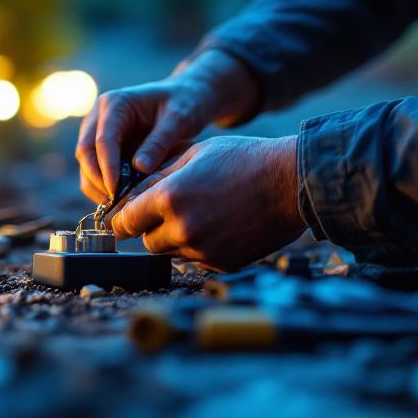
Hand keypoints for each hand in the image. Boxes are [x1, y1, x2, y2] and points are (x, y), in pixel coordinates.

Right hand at [76, 50, 257, 203]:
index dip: (107, 167)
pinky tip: (123, 201)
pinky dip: (105, 187)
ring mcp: (99, 132)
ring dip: (98, 187)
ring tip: (119, 207)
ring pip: (87, 165)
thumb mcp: (179, 119)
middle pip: (86, 152)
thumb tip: (139, 168)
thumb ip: (160, 141)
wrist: (187, 97)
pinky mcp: (105, 148)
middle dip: (98, 180)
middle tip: (116, 204)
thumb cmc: (184, 103)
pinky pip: (97, 171)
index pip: (102, 139)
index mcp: (114, 104)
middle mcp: (99, 117)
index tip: (116, 191)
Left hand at [110, 135, 304, 271]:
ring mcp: (204, 251)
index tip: (128, 215)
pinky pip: (197, 259)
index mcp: (169, 198)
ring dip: (176, 237)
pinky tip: (219, 223)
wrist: (292, 182)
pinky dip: (201, 246)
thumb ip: (159, 175)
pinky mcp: (223, 264)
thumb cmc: (244, 159)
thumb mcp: (194, 154)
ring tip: (200, 212)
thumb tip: (131, 192)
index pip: (125, 222)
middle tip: (170, 210)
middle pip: (147, 241)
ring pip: (172, 251)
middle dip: (152, 227)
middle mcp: (182, 229)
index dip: (124, 218)